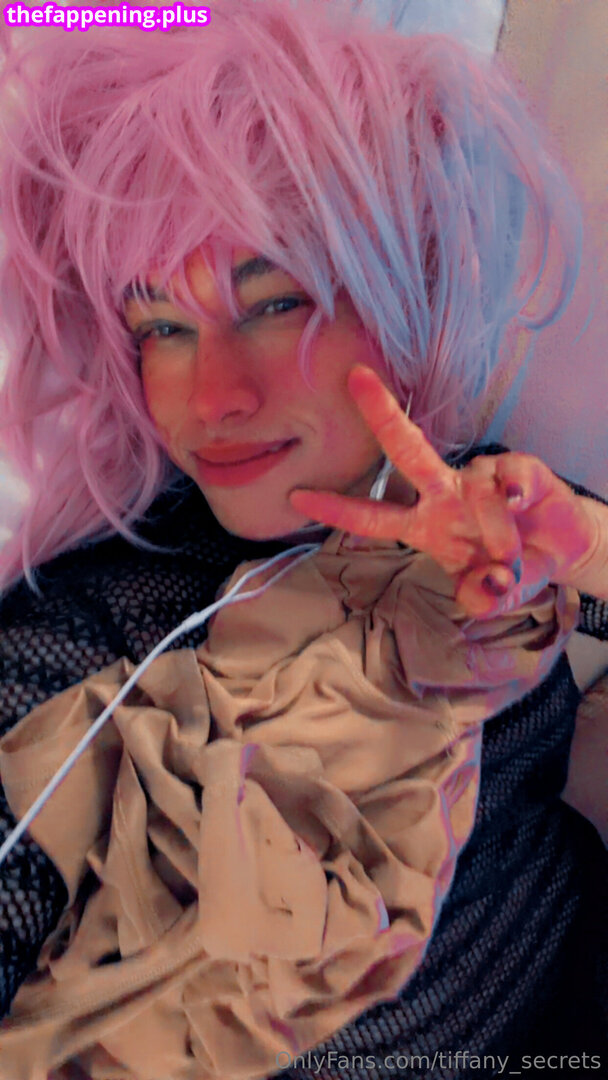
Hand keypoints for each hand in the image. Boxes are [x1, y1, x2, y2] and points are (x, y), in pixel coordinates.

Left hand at [289, 365, 597, 616]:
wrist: (560, 552)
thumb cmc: (510, 567)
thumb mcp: (490, 595)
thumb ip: (481, 598)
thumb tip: (486, 586)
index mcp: (423, 525)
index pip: (371, 517)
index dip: (336, 508)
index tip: (295, 495)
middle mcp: (443, 494)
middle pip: (405, 451)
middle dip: (381, 415)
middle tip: (355, 378)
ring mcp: (480, 479)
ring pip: (476, 490)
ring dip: (495, 529)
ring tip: (510, 555)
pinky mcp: (518, 470)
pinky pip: (510, 477)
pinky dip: (515, 492)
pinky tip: (520, 502)